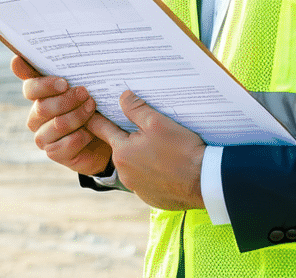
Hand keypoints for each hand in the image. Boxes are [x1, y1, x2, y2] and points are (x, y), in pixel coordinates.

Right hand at [11, 56, 112, 175]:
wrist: (107, 136)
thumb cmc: (93, 105)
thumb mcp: (86, 86)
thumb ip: (72, 73)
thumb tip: (66, 57)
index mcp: (39, 94)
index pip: (30, 87)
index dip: (42, 84)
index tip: (63, 82)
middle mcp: (36, 115)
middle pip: (42, 106)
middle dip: (67, 99)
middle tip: (85, 93)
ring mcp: (43, 135)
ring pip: (57, 124)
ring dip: (77, 116)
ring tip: (92, 108)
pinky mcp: (53, 153)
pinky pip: (66, 144)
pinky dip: (82, 136)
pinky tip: (93, 131)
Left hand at [88, 90, 204, 209]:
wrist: (204, 181)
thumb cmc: (181, 150)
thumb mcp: (157, 123)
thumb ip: (136, 109)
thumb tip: (123, 97)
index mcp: (122, 152)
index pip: (102, 130)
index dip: (98, 118)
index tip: (91, 112)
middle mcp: (124, 173)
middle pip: (121, 148)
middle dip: (129, 138)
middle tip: (145, 129)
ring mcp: (137, 188)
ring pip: (134, 165)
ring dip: (141, 156)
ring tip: (161, 148)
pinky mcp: (150, 197)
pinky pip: (146, 180)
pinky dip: (152, 172)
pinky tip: (167, 165)